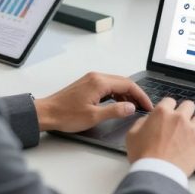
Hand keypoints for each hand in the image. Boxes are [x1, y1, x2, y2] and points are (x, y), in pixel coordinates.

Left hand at [34, 72, 153, 132]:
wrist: (46, 113)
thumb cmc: (66, 115)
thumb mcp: (94, 117)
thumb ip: (115, 111)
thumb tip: (131, 107)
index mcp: (99, 82)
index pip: (128, 84)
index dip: (141, 95)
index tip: (147, 105)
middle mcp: (96, 77)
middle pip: (123, 82)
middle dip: (136, 94)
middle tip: (144, 107)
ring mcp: (91, 79)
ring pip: (116, 84)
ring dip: (126, 94)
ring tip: (134, 107)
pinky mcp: (87, 84)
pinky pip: (108, 86)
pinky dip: (117, 94)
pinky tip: (119, 104)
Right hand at [126, 97, 194, 176]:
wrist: (157, 174)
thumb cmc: (143, 156)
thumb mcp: (132, 135)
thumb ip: (141, 122)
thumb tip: (148, 120)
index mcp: (162, 112)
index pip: (170, 101)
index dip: (168, 108)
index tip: (167, 115)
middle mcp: (179, 118)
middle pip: (189, 105)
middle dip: (185, 112)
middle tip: (179, 122)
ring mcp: (192, 130)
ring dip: (193, 125)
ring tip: (187, 135)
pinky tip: (193, 144)